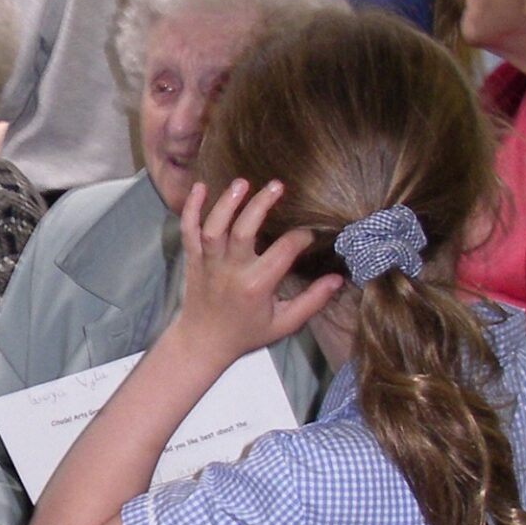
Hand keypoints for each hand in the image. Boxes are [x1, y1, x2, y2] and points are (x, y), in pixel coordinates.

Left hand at [172, 179, 342, 365]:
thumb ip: (312, 301)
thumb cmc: (246, 333)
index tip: (310, 233)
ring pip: (214, 227)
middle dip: (260, 205)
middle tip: (277, 185)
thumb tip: (337, 279)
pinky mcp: (192, 259)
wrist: (202, 342)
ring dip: (226, 203)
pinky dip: (190, 208)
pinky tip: (199, 187)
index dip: (301, 237)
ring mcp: (209, 263)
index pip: (283, 251)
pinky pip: (188, 230)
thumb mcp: (284, 324)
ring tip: (242, 182)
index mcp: (257, 286)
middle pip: (243, 231)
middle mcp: (231, 271)